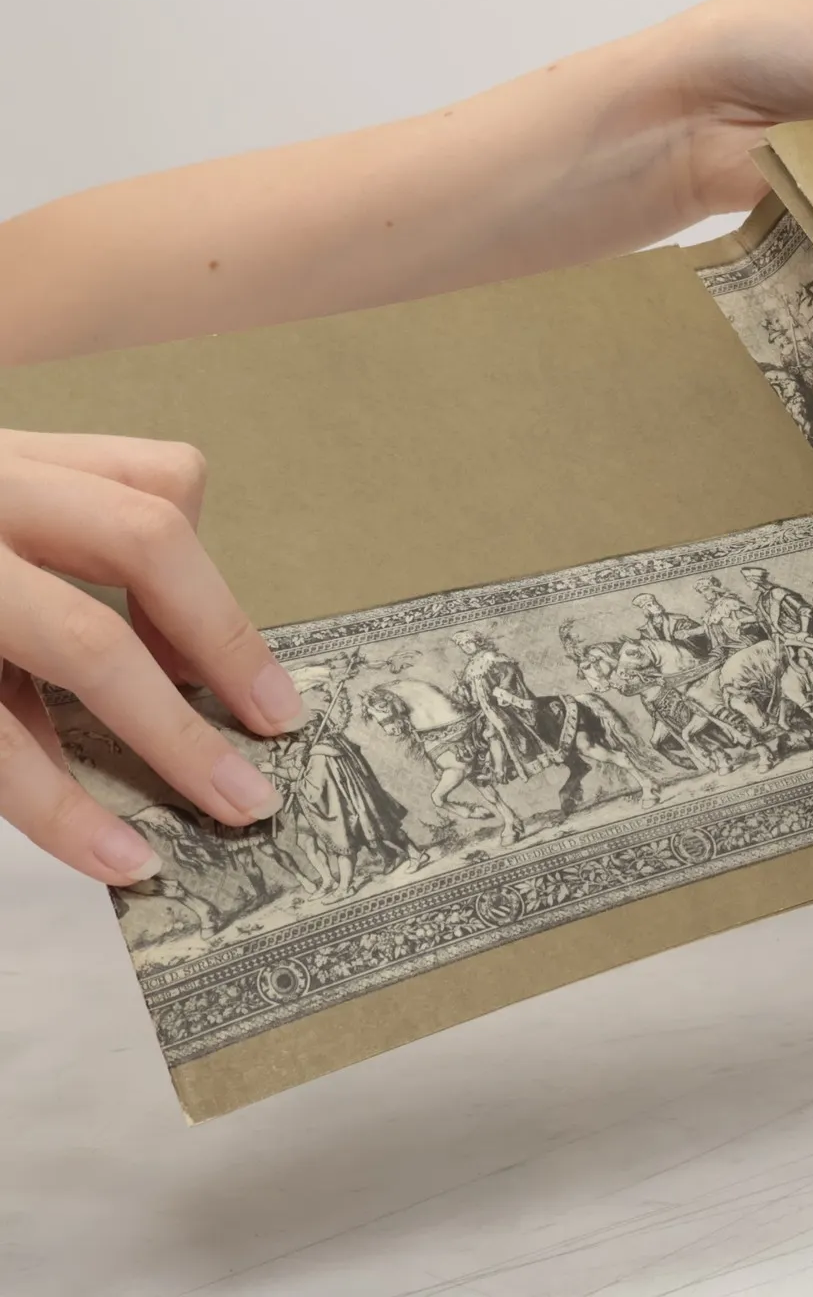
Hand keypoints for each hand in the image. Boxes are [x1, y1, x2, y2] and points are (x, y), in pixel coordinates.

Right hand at [0, 429, 306, 882]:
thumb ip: (75, 552)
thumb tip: (186, 663)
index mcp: (18, 460)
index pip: (158, 484)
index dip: (211, 578)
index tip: (256, 686)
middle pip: (144, 540)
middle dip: (225, 642)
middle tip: (280, 733)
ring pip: (84, 638)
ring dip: (170, 736)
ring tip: (236, 810)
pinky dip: (60, 808)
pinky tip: (116, 858)